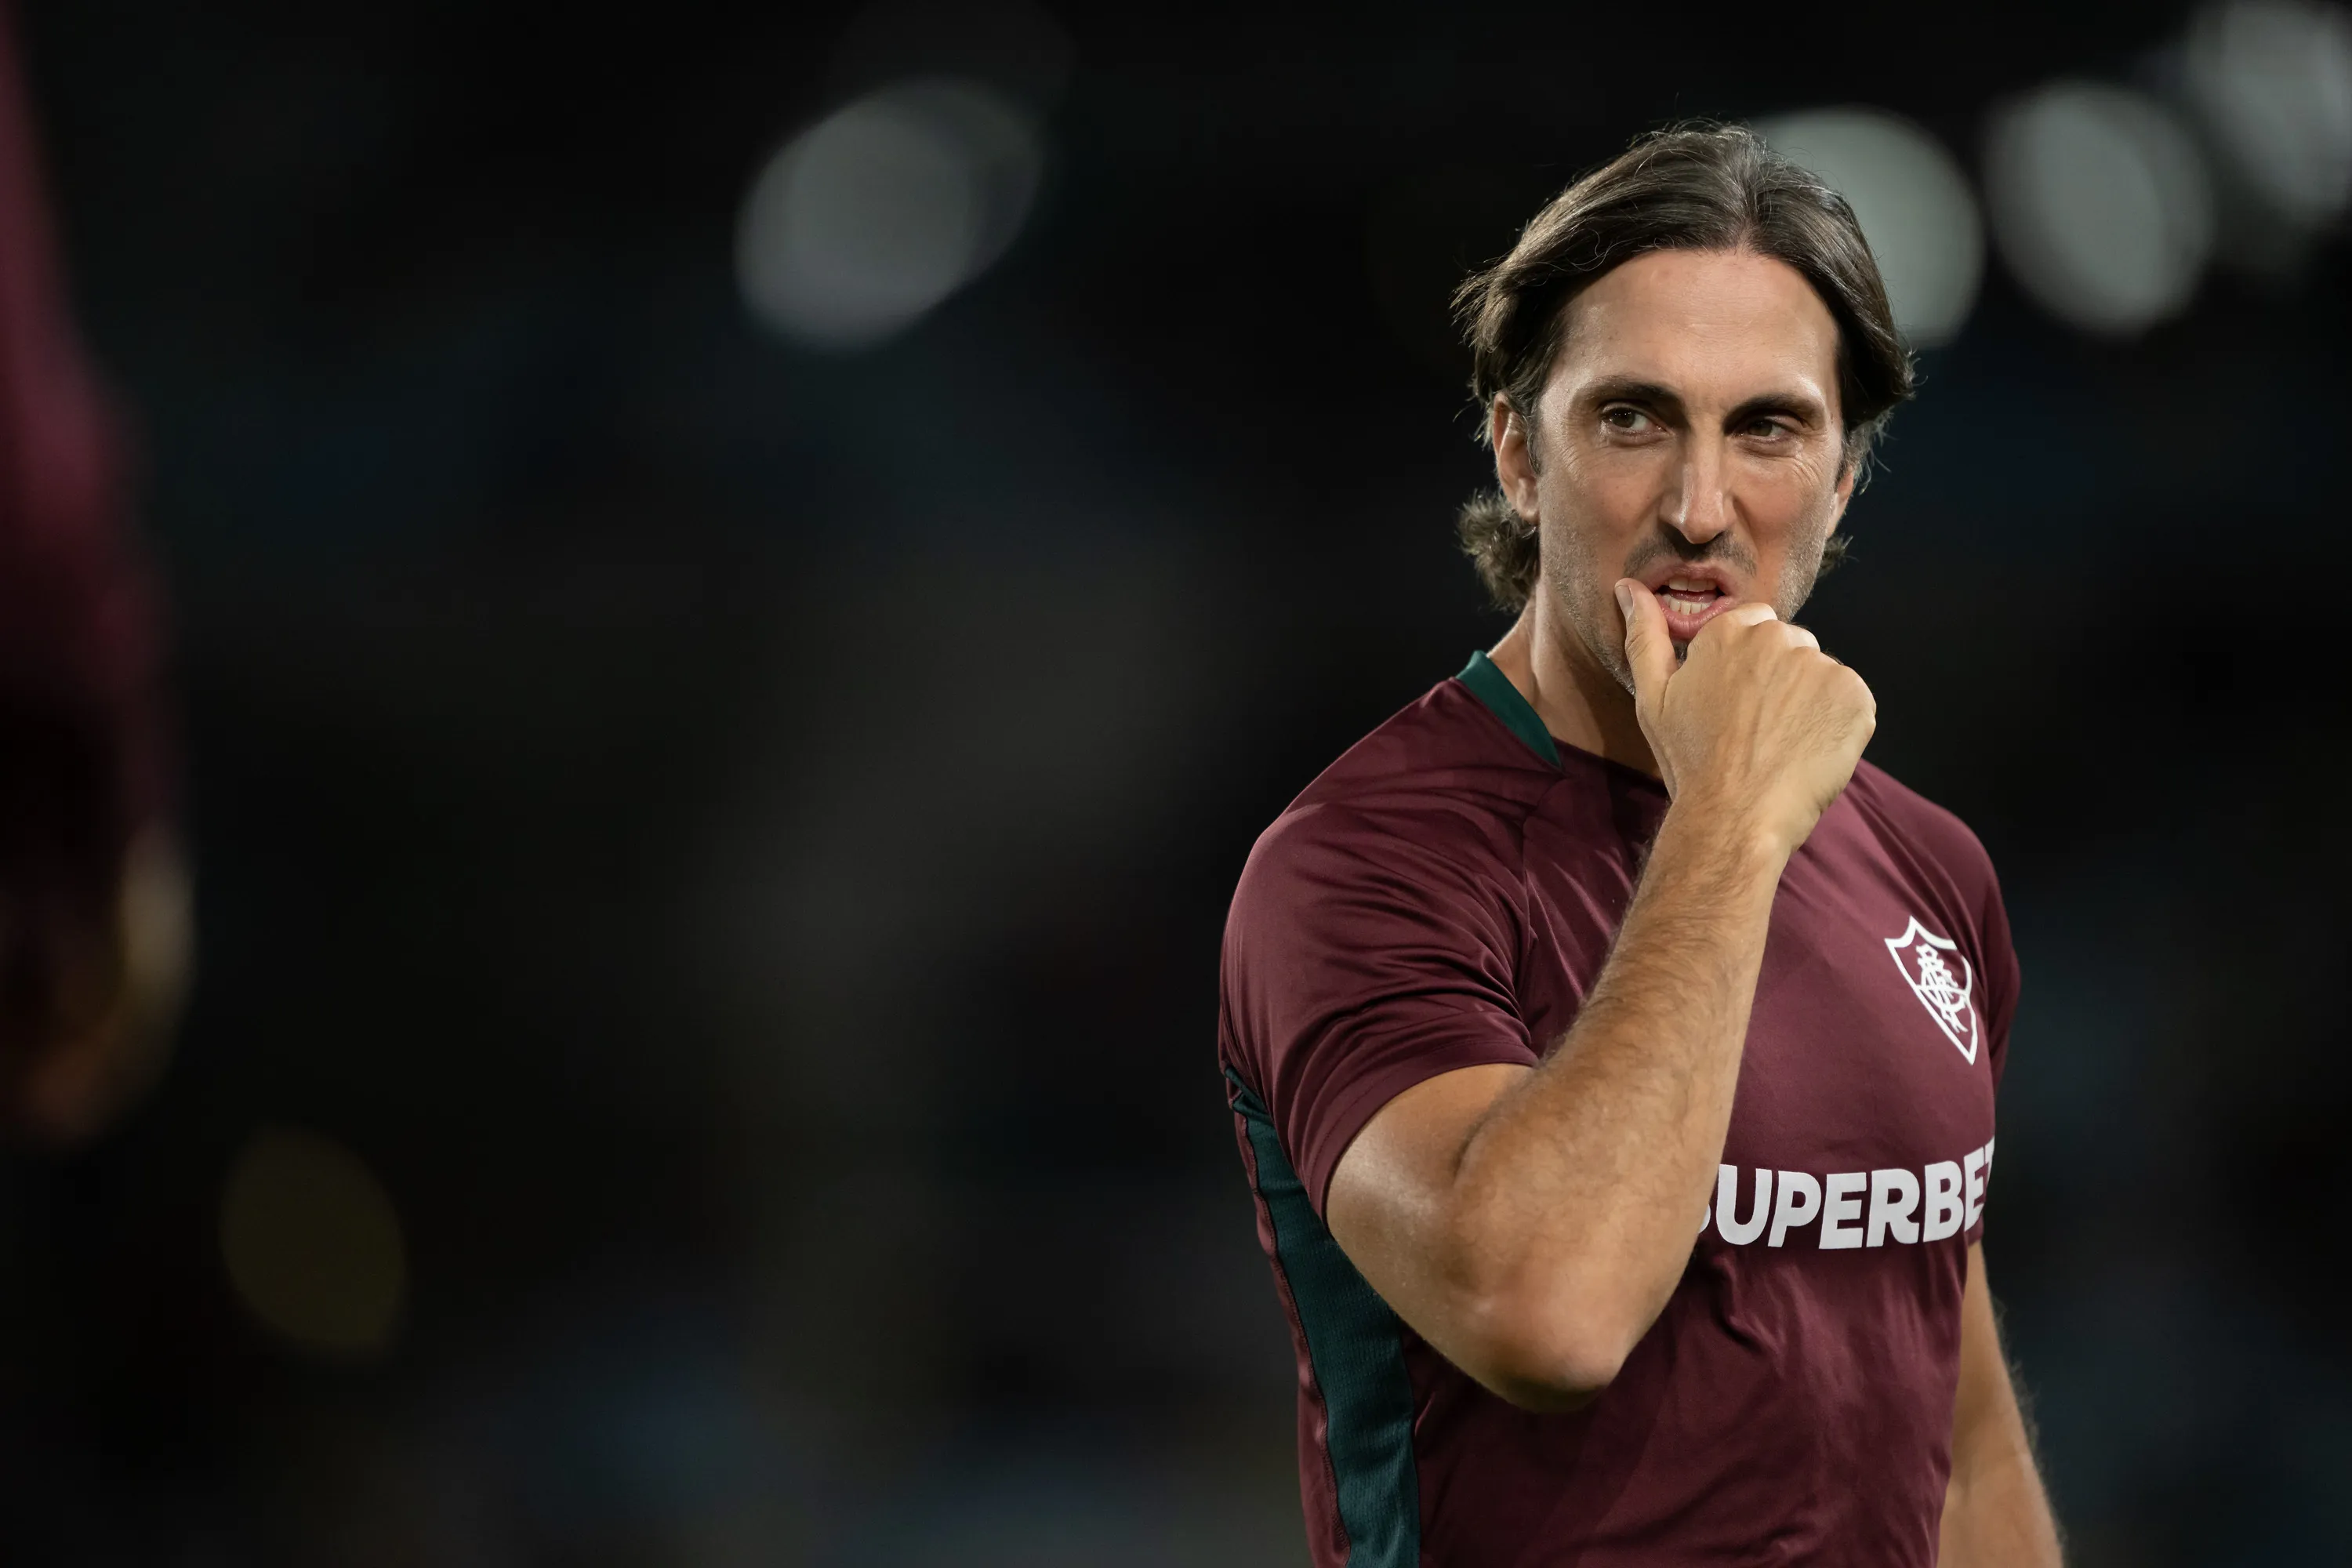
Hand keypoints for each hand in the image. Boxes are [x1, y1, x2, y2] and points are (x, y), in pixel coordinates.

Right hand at [1615, 580, 1874, 858]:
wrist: (1735, 816)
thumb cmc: (1690, 761)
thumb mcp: (1653, 697)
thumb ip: (1644, 636)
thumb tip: (1627, 588)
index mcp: (1730, 630)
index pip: (1754, 626)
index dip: (1747, 667)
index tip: (1736, 704)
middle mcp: (1779, 636)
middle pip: (1790, 646)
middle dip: (1780, 679)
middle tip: (1758, 729)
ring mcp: (1821, 665)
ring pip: (1820, 674)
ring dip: (1809, 701)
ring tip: (1783, 744)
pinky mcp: (1855, 696)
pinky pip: (1851, 700)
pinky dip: (1838, 723)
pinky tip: (1810, 751)